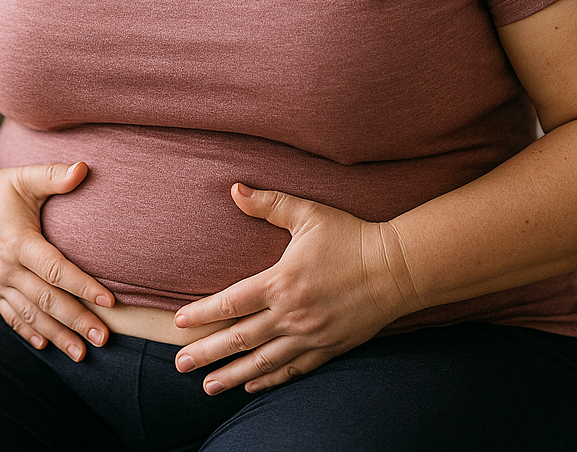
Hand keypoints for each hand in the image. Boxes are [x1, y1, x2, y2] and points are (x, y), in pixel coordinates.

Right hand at [0, 161, 114, 360]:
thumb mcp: (24, 177)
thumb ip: (54, 175)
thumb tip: (84, 168)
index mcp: (19, 241)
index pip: (55, 269)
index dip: (82, 285)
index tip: (108, 300)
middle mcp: (6, 267)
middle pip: (46, 300)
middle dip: (76, 320)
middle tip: (104, 337)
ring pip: (31, 315)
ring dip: (57, 335)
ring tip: (82, 353)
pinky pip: (11, 316)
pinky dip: (28, 332)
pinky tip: (46, 346)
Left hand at [173, 184, 419, 394]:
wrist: (397, 268)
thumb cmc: (350, 236)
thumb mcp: (308, 213)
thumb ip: (269, 204)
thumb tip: (235, 189)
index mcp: (281, 282)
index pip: (231, 302)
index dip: (203, 313)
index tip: (179, 322)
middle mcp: (291, 314)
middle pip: (240, 339)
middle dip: (207, 354)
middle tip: (180, 365)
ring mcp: (310, 335)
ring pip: (263, 361)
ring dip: (232, 375)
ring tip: (208, 386)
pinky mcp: (329, 348)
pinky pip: (293, 369)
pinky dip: (270, 379)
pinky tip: (252, 384)